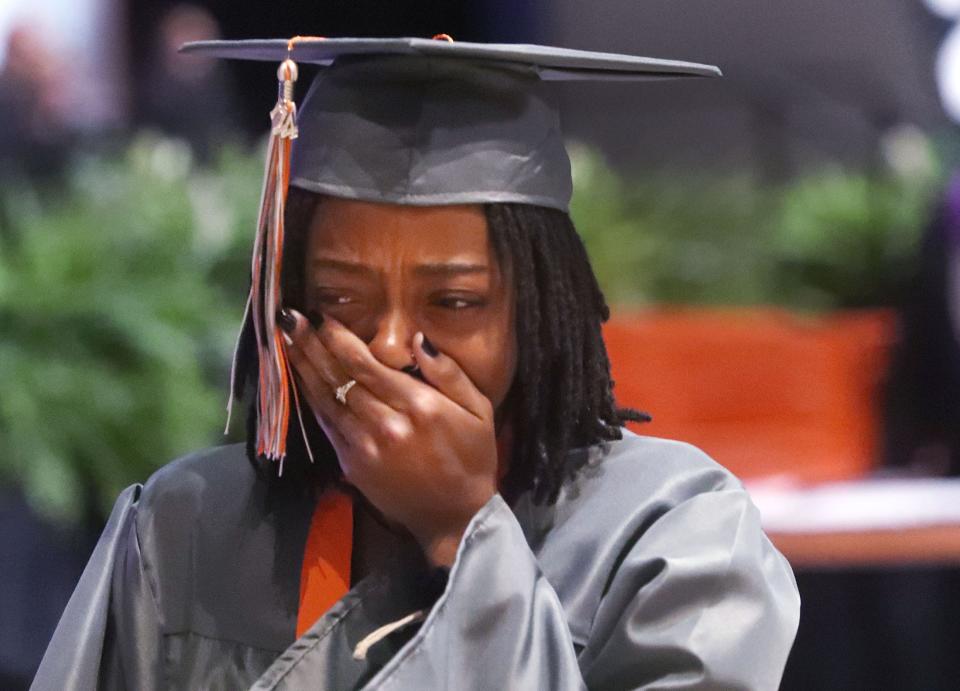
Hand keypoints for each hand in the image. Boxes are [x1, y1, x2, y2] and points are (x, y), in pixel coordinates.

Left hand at [281, 309, 498, 566]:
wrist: (456, 517)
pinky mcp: (353, 466)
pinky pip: (327, 426)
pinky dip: (312, 400)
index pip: (366, 364)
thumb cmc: (473, 458)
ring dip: (304, 368)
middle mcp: (387, 424)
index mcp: (420, 406)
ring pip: (326, 400)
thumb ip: (449, 373)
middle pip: (340, 377)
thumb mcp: (479, 410)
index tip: (320, 315)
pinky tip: (301, 379)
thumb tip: (418, 339)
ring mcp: (366, 447)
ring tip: (287, 341)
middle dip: (312, 345)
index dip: (338, 338)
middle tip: (289, 318)